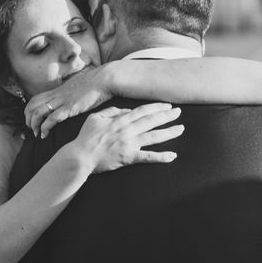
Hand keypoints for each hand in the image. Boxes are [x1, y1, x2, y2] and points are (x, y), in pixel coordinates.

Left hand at [25, 65, 112, 138]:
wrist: (105, 79)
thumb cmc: (96, 84)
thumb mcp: (79, 86)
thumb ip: (71, 92)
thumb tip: (71, 98)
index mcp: (58, 90)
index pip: (35, 99)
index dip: (29, 110)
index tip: (32, 120)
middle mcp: (57, 95)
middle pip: (33, 105)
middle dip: (28, 119)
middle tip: (32, 129)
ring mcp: (63, 101)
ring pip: (38, 112)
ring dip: (34, 125)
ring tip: (36, 134)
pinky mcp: (70, 108)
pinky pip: (52, 118)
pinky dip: (45, 127)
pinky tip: (45, 134)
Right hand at [69, 103, 183, 173]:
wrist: (80, 156)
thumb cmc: (85, 137)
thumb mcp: (95, 117)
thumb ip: (112, 111)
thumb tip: (126, 110)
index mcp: (120, 120)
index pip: (142, 111)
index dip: (156, 107)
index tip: (167, 105)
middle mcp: (127, 130)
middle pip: (151, 121)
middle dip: (167, 116)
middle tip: (180, 112)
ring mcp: (129, 144)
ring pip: (153, 137)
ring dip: (169, 132)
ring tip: (181, 129)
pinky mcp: (128, 157)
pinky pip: (148, 157)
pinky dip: (161, 157)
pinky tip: (173, 156)